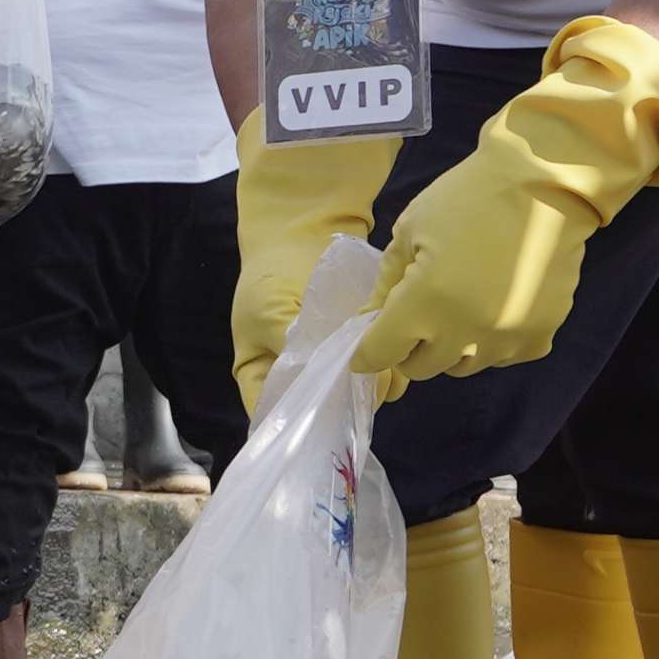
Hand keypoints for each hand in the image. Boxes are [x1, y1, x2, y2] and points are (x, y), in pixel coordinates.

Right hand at [230, 118, 391, 410]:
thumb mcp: (270, 313)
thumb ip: (298, 352)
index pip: (276, 420)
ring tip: (387, 362)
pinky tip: (394, 348)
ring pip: (357, 396)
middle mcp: (300, 382)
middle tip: (367, 385)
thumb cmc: (271, 275)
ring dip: (376, 385)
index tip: (324, 423)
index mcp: (263, 378)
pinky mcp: (362, 349)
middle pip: (323, 413)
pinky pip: (379, 370)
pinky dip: (389, 364)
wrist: (300, 229)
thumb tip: (333, 382)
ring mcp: (333, 367)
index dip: (299, 428)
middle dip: (347, 403)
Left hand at [348, 16, 658, 397]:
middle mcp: (465, 331)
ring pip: (463, 366)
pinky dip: (492, 342)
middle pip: (421, 367)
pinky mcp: (540, 334)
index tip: (365, 346)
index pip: (380, 353)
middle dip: (408, 347)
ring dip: (451, 347)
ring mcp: (506, 338)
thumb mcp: (410, 230)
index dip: (367, 352)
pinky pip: (504, 358)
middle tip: (413, 318)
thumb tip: (368, 322)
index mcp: (425, 302)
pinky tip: (493, 309)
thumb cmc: (467, 198)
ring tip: (456, 309)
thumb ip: (386, 284)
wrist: (544, 183)